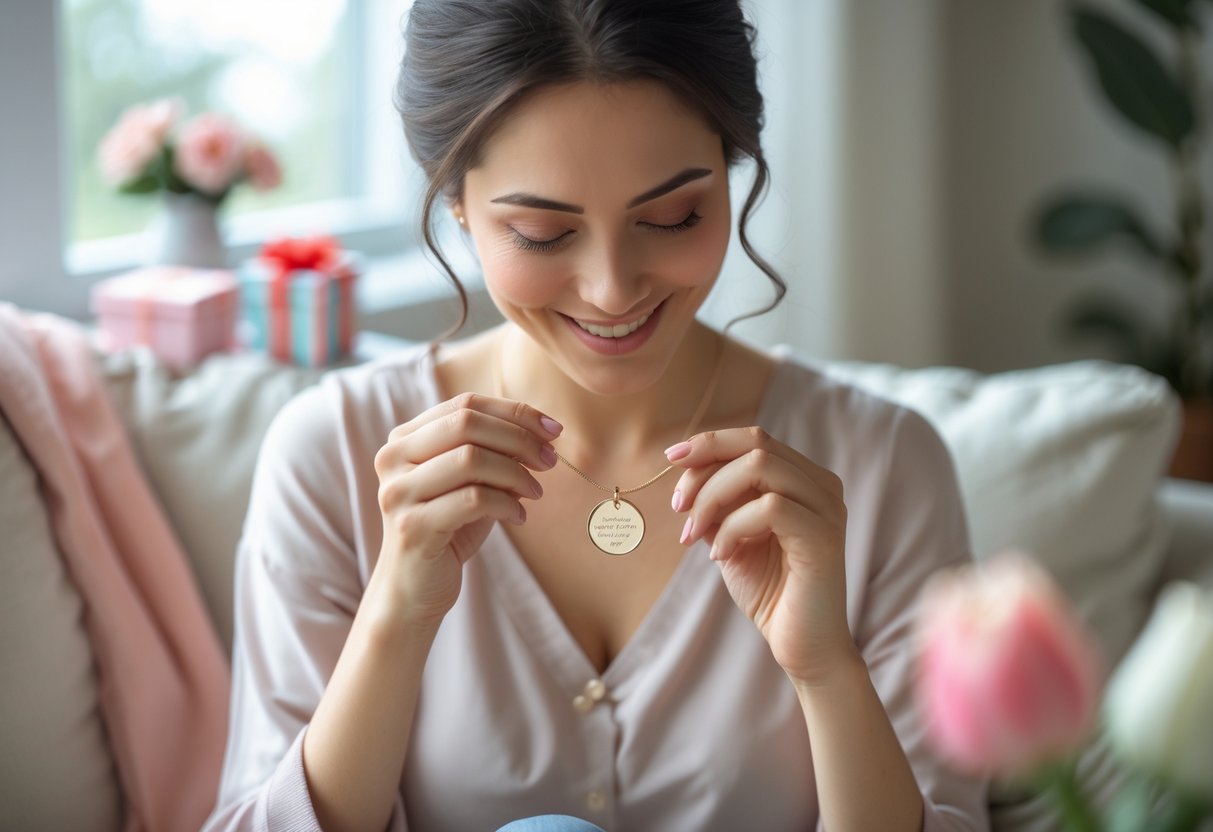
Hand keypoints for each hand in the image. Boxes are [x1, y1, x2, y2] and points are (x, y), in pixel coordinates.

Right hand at [371, 392, 559, 627]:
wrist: (413, 589)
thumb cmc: (447, 529)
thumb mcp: (469, 482)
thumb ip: (493, 452)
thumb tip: (544, 430)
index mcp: (404, 439)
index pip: (465, 405)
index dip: (514, 412)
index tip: (553, 429)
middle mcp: (393, 459)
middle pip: (467, 424)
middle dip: (519, 439)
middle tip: (549, 461)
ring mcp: (398, 492)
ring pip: (471, 459)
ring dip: (515, 473)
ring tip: (534, 493)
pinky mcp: (412, 526)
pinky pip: (473, 500)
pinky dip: (506, 504)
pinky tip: (518, 516)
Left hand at [666, 427, 856, 684]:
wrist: (803, 648)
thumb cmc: (770, 592)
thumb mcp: (731, 537)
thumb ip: (716, 503)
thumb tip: (685, 470)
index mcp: (804, 480)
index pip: (754, 438)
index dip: (709, 442)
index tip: (671, 459)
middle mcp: (822, 486)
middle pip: (756, 444)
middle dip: (705, 469)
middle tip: (678, 507)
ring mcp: (827, 509)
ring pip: (760, 467)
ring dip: (713, 496)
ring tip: (693, 534)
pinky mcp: (823, 537)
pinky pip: (770, 507)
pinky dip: (733, 527)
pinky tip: (721, 556)